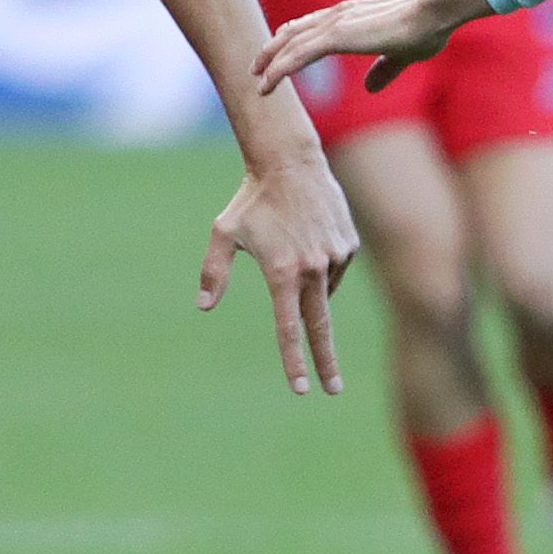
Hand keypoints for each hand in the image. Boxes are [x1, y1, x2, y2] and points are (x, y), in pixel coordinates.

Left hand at [195, 154, 357, 395]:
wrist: (290, 163)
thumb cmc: (252, 199)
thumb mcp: (224, 233)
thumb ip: (213, 271)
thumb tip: (204, 306)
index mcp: (282, 273)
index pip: (288, 329)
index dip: (294, 362)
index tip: (301, 389)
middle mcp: (312, 269)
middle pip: (321, 328)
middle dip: (326, 363)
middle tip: (333, 390)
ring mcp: (334, 257)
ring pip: (324, 290)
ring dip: (309, 284)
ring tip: (292, 246)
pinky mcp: (349, 245)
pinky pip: (335, 267)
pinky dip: (323, 264)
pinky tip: (309, 238)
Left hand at [254, 0, 482, 98]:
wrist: (433, 14)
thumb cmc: (425, 29)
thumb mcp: (401, 55)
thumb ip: (384, 69)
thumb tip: (370, 88)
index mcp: (351, 15)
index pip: (312, 25)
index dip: (293, 40)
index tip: (279, 53)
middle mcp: (338, 15)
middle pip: (294, 31)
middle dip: (273, 50)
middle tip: (256, 68)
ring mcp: (335, 24)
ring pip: (290, 44)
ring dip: (270, 62)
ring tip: (257, 81)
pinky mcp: (336, 37)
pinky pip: (298, 56)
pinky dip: (279, 70)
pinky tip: (268, 84)